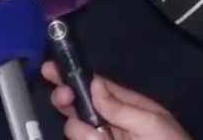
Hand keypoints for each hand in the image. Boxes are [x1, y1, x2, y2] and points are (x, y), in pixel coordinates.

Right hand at [42, 61, 190, 139]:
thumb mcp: (151, 124)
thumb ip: (120, 106)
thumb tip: (94, 84)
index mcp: (126, 106)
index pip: (95, 86)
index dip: (72, 76)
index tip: (50, 69)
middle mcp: (110, 122)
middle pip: (77, 106)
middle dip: (67, 101)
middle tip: (65, 100)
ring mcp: (103, 139)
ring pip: (75, 130)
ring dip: (82, 132)